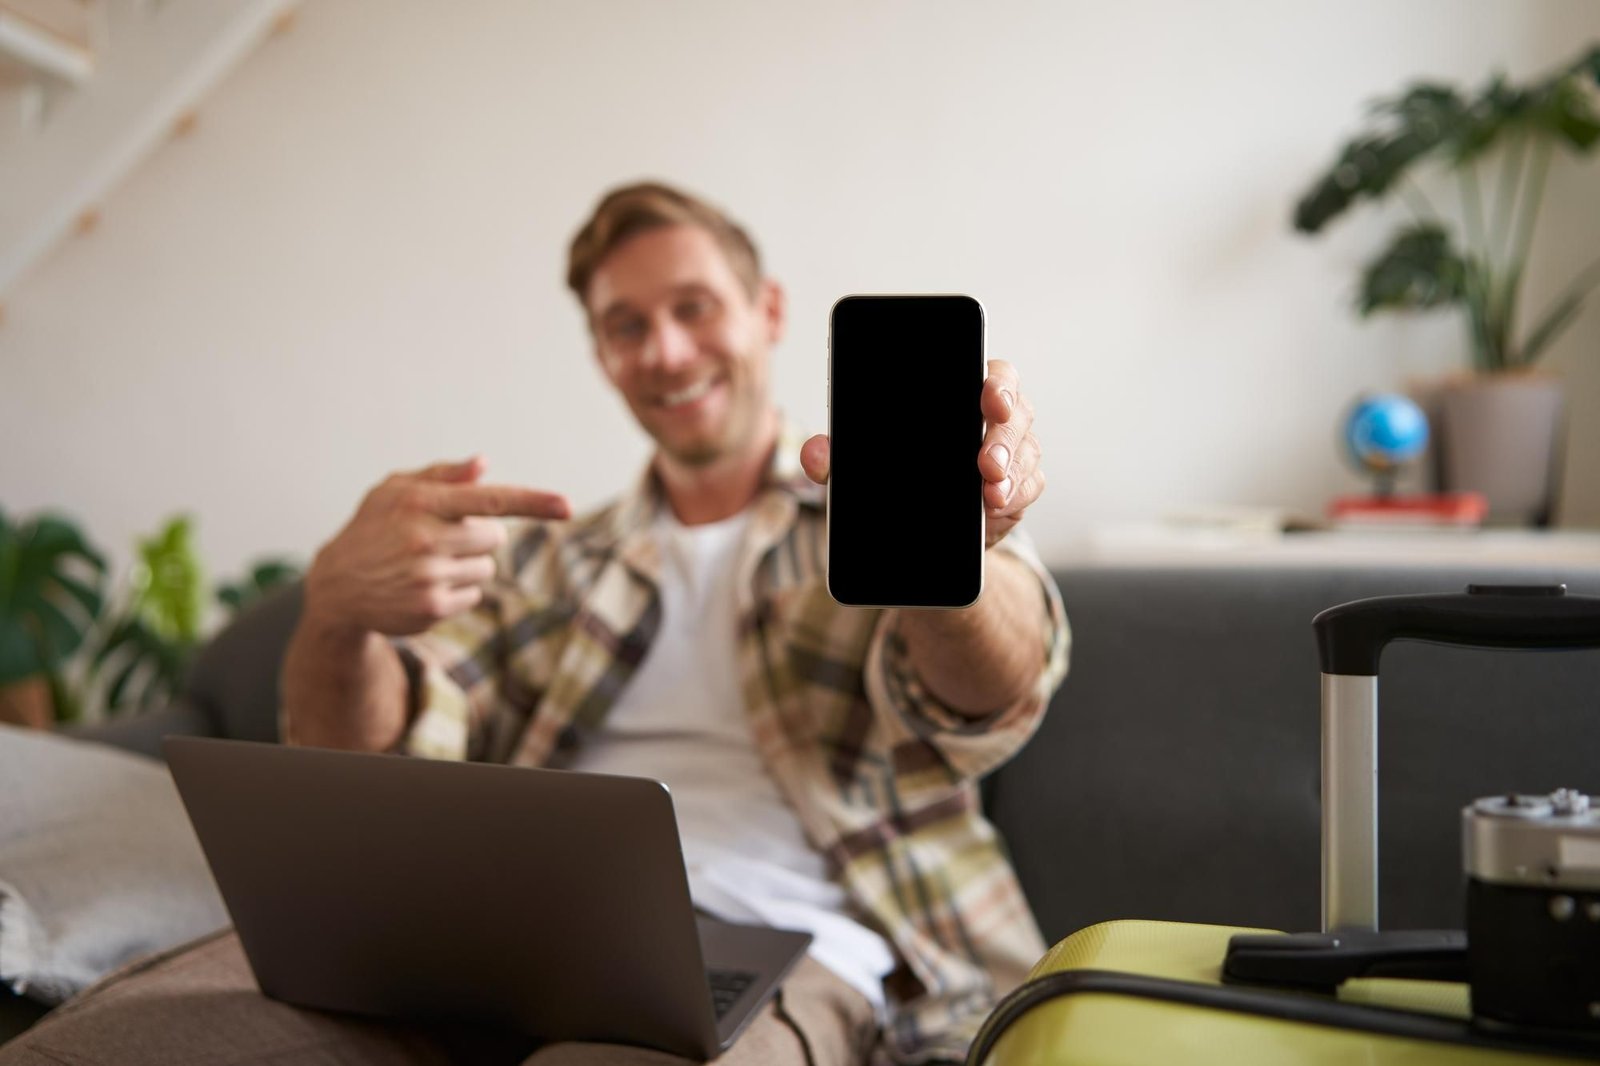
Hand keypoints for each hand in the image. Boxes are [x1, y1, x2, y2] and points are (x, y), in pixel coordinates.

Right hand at [304, 457, 570, 636]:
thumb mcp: (395, 490)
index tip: (566, 506)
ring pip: (488, 567)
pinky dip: (459, 588)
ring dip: (468, 563)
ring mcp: (428, 577)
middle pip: (495, 536)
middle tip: (443, 537)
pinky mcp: (432, 609)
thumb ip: (442, 476)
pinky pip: (475, 593)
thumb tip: (484, 465)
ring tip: (428, 562)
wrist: (336, 586)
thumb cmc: (374, 528)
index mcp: (419, 502)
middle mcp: (424, 539)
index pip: (489, 499)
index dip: (533, 502)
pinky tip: (424, 585)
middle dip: (479, 535)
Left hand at [800, 359, 1042, 549]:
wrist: (916, 525)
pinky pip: (1030, 484)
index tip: (989, 399)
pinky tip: (997, 505)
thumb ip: (837, 456)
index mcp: (962, 392)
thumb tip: (814, 453)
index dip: (997, 383)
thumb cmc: (894, 473)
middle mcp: (994, 415)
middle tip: (985, 463)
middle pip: (1015, 411)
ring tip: (990, 493)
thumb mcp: (862, 466)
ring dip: (1011, 471)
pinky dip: (1015, 495)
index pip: (992, 374)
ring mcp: (1013, 449)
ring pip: (1026, 449)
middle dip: (1003, 437)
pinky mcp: (1020, 484)